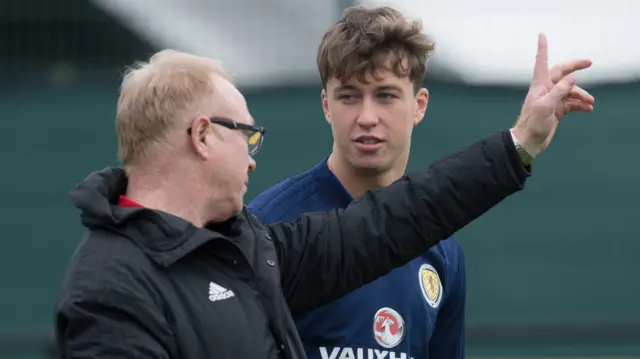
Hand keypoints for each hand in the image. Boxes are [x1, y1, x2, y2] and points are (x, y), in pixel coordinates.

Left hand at [513, 33, 593, 156]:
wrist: (528, 142)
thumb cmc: (532, 124)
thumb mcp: (546, 106)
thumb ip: (559, 91)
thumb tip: (572, 78)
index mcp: (540, 86)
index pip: (542, 62)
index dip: (542, 48)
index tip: (542, 34)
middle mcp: (545, 90)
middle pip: (562, 74)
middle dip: (575, 68)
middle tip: (590, 63)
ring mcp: (551, 100)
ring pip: (569, 91)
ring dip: (581, 94)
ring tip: (591, 102)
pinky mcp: (556, 111)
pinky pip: (570, 103)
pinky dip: (580, 105)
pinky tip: (588, 109)